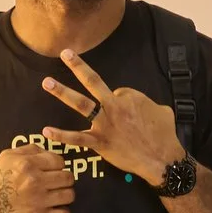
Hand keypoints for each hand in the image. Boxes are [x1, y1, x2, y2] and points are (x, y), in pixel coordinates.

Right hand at [0, 144, 74, 212]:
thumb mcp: (7, 156)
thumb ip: (30, 150)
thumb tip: (48, 152)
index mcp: (28, 164)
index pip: (59, 161)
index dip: (58, 166)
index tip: (53, 171)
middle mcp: (35, 181)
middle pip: (68, 178)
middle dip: (63, 180)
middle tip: (56, 184)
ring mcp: (39, 201)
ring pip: (69, 196)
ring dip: (64, 196)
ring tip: (56, 196)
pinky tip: (55, 210)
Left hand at [40, 49, 181, 183]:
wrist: (162, 158)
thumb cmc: (164, 134)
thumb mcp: (162, 110)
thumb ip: (147, 104)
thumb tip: (143, 106)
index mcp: (129, 96)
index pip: (114, 91)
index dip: (115, 100)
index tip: (120, 111)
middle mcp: (114, 106)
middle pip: (92, 81)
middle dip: (77, 66)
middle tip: (64, 54)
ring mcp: (104, 124)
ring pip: (80, 104)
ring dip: (62, 92)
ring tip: (47, 82)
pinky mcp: (100, 143)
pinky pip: (77, 138)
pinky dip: (61, 135)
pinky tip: (46, 131)